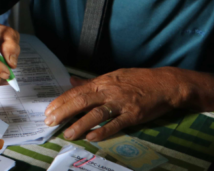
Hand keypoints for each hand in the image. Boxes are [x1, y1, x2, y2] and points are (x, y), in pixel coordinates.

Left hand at [44, 68, 182, 141]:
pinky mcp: (133, 115)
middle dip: (64, 112)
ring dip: (80, 125)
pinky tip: (92, 137)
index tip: (49, 110)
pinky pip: (116, 124)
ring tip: (68, 134)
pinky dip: (103, 131)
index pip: (76, 92)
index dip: (61, 101)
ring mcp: (121, 104)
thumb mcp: (112, 76)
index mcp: (102, 82)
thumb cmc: (137, 80)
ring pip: (96, 114)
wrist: (164, 84)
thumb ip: (91, 82)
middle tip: (50, 122)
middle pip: (81, 102)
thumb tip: (72, 81)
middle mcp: (109, 92)